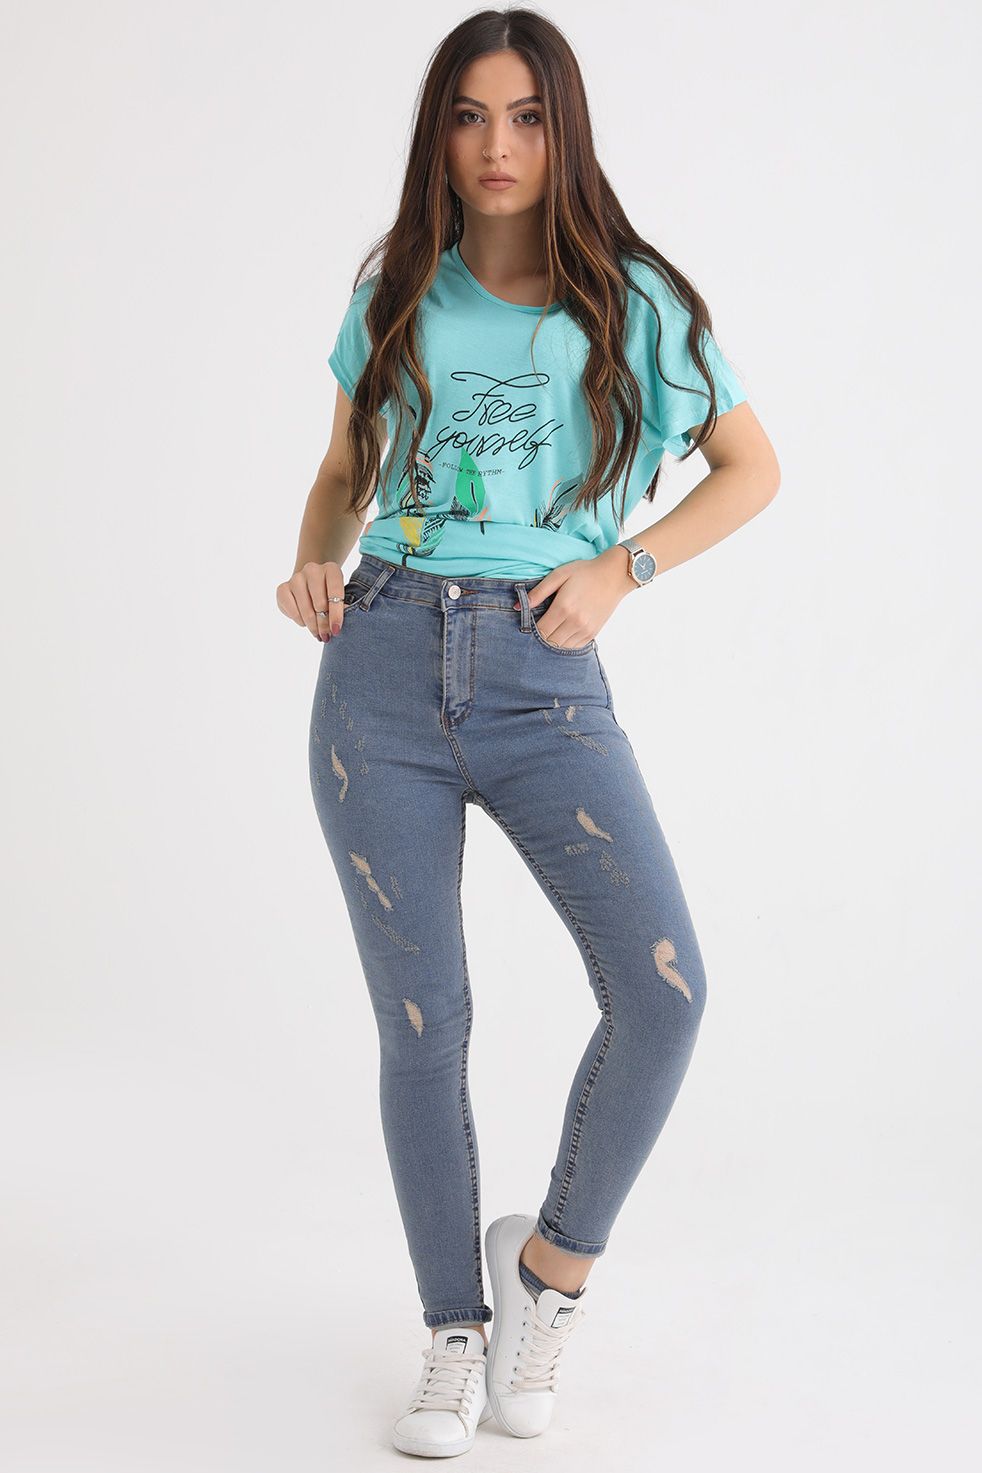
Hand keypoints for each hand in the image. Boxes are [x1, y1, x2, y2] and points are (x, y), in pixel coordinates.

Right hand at [276, 560, 346, 640]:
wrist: (309, 585)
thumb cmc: (329, 595)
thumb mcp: (339, 599)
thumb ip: (342, 609)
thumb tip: (336, 626)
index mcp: (331, 569)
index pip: (335, 591)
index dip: (336, 613)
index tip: (336, 630)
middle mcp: (313, 570)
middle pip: (320, 602)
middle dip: (324, 623)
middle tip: (326, 635)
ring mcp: (296, 577)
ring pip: (305, 609)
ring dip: (312, 625)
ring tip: (317, 633)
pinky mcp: (282, 588)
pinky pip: (291, 610)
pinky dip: (299, 620)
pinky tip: (304, 623)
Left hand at [512, 546, 637, 648]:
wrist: (614, 575)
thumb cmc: (584, 572)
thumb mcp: (559, 575)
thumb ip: (538, 592)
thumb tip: (517, 607)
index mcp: (564, 607)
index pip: (540, 630)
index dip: (531, 629)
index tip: (528, 623)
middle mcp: (575, 622)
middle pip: (549, 641)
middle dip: (540, 637)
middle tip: (537, 627)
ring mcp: (585, 629)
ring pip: (561, 646)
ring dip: (552, 641)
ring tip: (549, 630)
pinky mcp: (593, 633)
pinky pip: (574, 646)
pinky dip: (565, 643)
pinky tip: (561, 633)